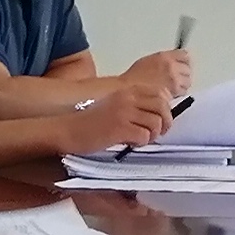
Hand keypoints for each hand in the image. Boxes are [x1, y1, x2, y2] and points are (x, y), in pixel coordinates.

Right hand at [53, 85, 167, 155]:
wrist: (68, 130)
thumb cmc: (91, 122)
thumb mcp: (115, 105)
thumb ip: (134, 105)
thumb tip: (158, 115)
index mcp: (128, 91)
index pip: (161, 93)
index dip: (166, 108)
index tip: (160, 119)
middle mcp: (128, 98)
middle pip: (163, 107)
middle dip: (165, 123)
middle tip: (157, 133)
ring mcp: (124, 112)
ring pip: (156, 123)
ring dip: (153, 135)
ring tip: (140, 139)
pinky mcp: (120, 128)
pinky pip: (144, 136)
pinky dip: (141, 142)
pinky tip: (130, 143)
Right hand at [121, 48, 194, 103]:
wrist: (130, 92)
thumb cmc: (134, 80)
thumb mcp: (148, 62)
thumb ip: (162, 60)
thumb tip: (172, 61)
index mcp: (164, 57)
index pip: (184, 55)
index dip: (184, 60)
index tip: (183, 63)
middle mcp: (170, 66)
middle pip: (188, 68)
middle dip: (184, 73)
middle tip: (177, 78)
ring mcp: (173, 79)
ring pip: (188, 80)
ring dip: (183, 83)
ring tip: (173, 87)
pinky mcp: (174, 91)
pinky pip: (183, 91)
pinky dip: (180, 93)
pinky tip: (171, 94)